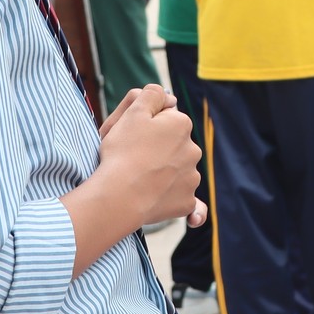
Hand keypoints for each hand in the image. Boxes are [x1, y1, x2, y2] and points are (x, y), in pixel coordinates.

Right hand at [97, 85, 199, 226]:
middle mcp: (193, 150)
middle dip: (160, 150)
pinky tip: (194, 219)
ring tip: (142, 181)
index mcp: (181, 124)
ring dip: (167, 174)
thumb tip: (170, 98)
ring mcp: (192, 178)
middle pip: (174, 146)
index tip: (134, 135)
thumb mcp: (132, 112)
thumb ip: (151, 94)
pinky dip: (188, 208)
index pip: (166, 119)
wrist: (119, 195)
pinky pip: (189, 203)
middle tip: (134, 158)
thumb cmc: (122, 151)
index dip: (148, 125)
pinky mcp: (186, 202)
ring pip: (179, 172)